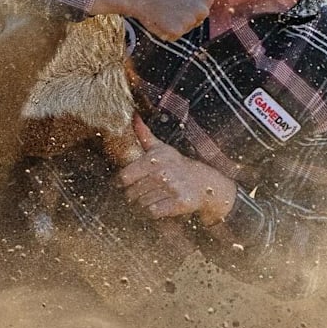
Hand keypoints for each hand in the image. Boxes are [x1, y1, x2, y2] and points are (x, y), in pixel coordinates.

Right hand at [92, 0, 212, 40]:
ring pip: (183, 29)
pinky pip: (172, 36)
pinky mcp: (177, 31)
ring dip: (172, 23)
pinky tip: (157, 18)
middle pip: (195, 21)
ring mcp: (190, 21)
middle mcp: (203, 9)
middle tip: (167, 6)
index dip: (187, 5)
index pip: (202, 9)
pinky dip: (163, 31)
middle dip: (182, 17)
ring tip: (161, 9)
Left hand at [118, 114, 235, 227]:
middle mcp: (162, 172)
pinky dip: (153, 212)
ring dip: (143, 205)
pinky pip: (154, 212)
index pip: (123, 177)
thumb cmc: (177, 165)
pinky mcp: (180, 203)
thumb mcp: (161, 148)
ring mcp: (172, 188)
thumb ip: (144, 134)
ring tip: (152, 198)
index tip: (124, 185)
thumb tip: (134, 115)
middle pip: (131, 194)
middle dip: (133, 196)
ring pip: (141, 204)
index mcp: (154, 159)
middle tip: (141, 193)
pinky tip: (159, 206)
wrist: (205, 182)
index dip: (120, 183)